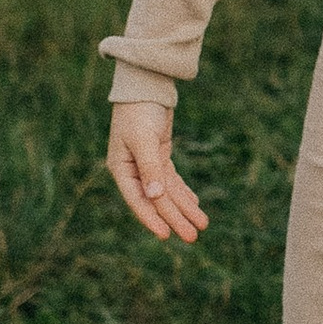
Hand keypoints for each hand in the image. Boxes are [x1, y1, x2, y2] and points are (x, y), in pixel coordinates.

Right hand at [107, 100, 207, 243]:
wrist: (146, 86)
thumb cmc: (139, 111)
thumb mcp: (144, 139)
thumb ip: (150, 168)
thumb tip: (155, 197)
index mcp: (121, 169)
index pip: (139, 200)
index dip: (152, 219)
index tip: (167, 236)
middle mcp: (133, 170)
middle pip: (157, 200)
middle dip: (176, 218)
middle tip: (193, 237)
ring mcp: (147, 164)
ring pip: (168, 192)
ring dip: (184, 208)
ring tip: (201, 225)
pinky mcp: (159, 156)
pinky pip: (172, 181)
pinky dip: (183, 192)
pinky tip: (194, 204)